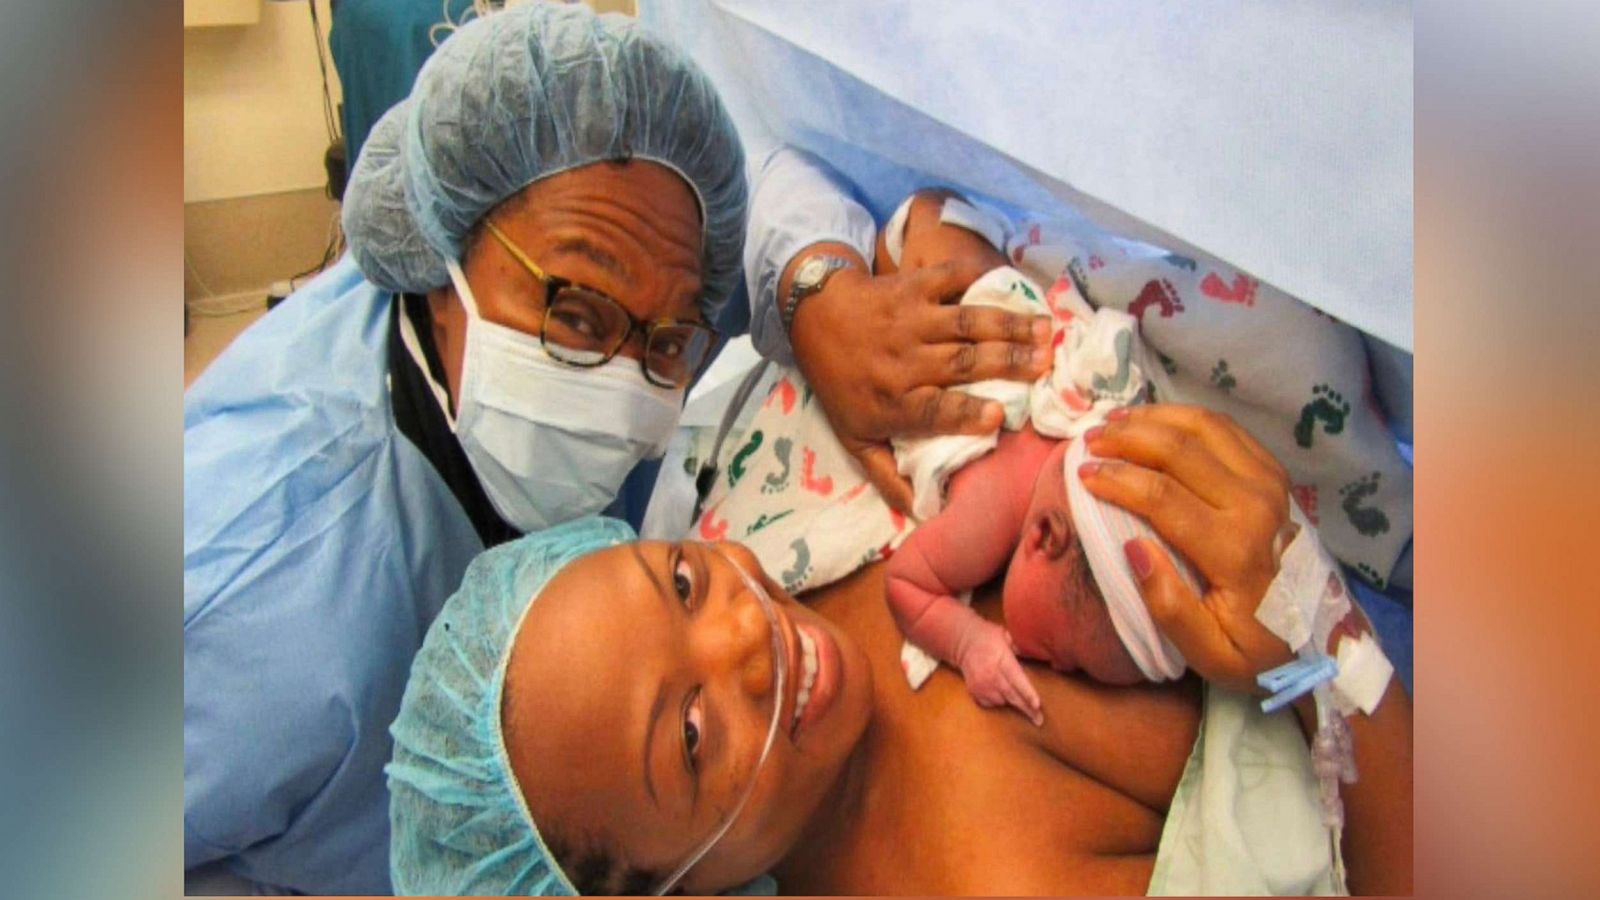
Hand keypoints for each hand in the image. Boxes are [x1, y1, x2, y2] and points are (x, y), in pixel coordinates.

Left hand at [790, 259, 1051, 511]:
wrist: (814, 318)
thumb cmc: (841, 383)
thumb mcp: (855, 437)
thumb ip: (887, 475)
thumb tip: (921, 512)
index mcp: (892, 402)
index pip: (933, 410)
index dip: (965, 413)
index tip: (997, 416)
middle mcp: (903, 361)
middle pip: (961, 363)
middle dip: (1006, 363)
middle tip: (1045, 365)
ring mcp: (909, 319)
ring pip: (965, 322)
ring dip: (1008, 325)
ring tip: (1045, 330)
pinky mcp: (912, 286)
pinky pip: (949, 279)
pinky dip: (981, 279)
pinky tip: (1013, 287)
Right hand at [952, 617, 1042, 725]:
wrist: (963, 642)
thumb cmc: (990, 637)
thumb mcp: (1006, 634)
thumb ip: (1020, 645)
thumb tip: (1039, 650)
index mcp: (1001, 659)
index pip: (1017, 679)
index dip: (1027, 693)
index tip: (1037, 705)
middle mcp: (990, 674)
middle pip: (1012, 696)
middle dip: (1027, 709)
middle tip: (1039, 720)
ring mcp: (981, 685)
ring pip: (1002, 702)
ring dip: (1012, 701)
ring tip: (1018, 695)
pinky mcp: (974, 692)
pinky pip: (991, 703)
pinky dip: (999, 701)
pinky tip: (1000, 690)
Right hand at [1079, 405, 1295, 693]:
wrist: (1319, 633)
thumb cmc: (1255, 646)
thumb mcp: (1210, 653)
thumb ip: (1169, 607)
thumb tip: (1132, 549)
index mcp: (1234, 550)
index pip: (1162, 497)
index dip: (1117, 479)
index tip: (1082, 474)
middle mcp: (1254, 504)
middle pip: (1180, 449)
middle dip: (1126, 439)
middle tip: (1088, 441)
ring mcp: (1268, 482)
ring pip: (1204, 427)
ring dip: (1153, 418)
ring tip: (1113, 422)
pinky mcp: (1272, 473)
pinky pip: (1225, 429)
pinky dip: (1183, 417)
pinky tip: (1154, 421)